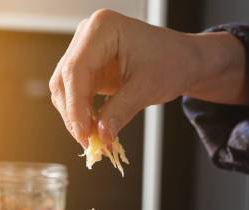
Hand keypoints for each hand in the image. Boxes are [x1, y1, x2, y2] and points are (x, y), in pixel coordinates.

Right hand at [49, 9, 248, 147]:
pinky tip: (94, 129)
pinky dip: (82, 114)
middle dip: (73, 114)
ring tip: (93, 139)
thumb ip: (121, 110)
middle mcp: (88, 36)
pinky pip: (75, 94)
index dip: (75, 104)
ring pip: (65, 89)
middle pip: (65, 79)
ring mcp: (85, 51)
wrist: (183, 60)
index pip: (76, 69)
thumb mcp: (147, 88)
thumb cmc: (171, 62)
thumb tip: (101, 135)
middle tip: (88, 141)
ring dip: (75, 117)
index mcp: (103, 28)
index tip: (83, 132)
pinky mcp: (88, 68)